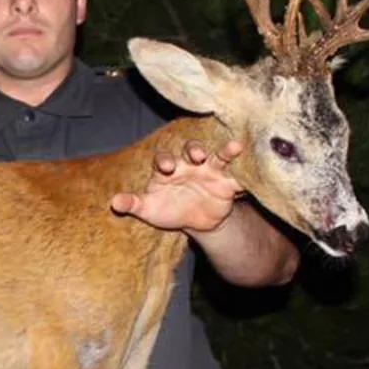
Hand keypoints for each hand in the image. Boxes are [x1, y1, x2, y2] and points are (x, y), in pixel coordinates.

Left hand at [109, 140, 244, 232]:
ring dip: (226, 151)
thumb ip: (134, 204)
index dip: (165, 160)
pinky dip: (245, 175)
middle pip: (192, 150)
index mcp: (169, 169)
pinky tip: (254, 174)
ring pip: (218, 156)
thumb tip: (115, 202)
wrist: (195, 221)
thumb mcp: (150, 209)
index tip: (167, 167)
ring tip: (235, 147)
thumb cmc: (168, 209)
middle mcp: (190, 164)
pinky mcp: (228, 183)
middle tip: (197, 155)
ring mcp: (211, 171)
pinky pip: (239, 176)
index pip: (164, 158)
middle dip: (194, 150)